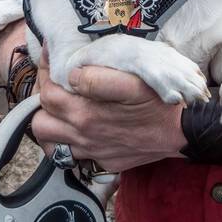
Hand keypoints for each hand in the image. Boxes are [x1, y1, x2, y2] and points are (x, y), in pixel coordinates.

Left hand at [28, 43, 186, 172]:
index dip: (45, 73)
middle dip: (42, 103)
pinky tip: (81, 128)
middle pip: (40, 124)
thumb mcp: (132, 82)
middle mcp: (84, 137)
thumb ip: (97, 79)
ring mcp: (93, 153)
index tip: (50, 58)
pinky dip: (69, 142)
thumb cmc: (158, 102)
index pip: (48, 95)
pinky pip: (73, 156)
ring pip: (52, 144)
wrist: (182, 132)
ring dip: (52, 126)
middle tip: (55, 86)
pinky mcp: (104, 162)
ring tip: (62, 110)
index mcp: (87, 114)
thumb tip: (72, 75)